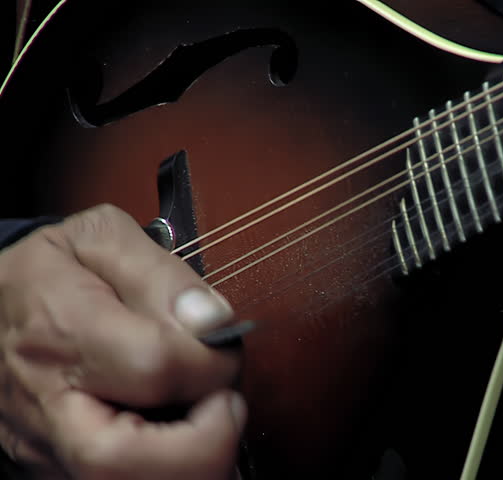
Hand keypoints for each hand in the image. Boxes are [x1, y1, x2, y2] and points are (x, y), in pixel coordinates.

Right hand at [0, 204, 245, 478]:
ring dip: (190, 460)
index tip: (224, 345)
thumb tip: (213, 322)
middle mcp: (46, 403)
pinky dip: (168, 466)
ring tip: (207, 416)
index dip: (211, 361)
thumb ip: (160, 275)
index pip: (153, 366)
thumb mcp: (97, 239)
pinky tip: (179, 431)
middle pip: (123, 460)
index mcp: (60, 330)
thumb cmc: (51, 272)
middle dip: (204, 442)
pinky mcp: (53, 471)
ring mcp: (46, 448)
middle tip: (225, 403)